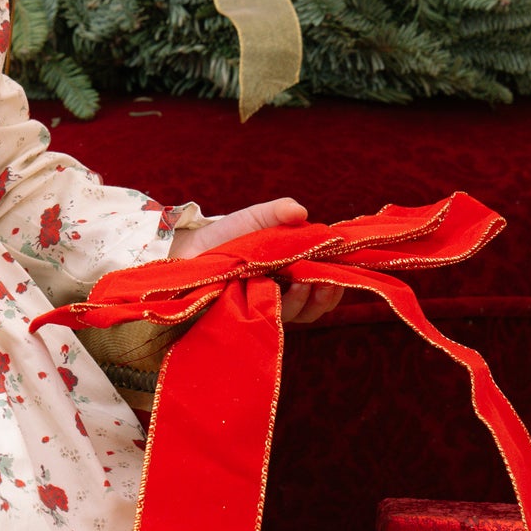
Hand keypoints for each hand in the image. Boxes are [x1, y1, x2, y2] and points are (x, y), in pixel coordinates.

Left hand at [168, 196, 341, 325]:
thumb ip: (278, 212)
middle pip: (313, 308)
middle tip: (326, 282)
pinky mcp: (242, 315)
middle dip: (325, 297)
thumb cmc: (227, 235)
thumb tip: (302, 211)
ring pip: (293, 315)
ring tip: (301, 283)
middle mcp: (280, 295)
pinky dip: (272, 306)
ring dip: (302, 300)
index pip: (323, 287)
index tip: (342, 271)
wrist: (188, 249)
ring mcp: (261, 307)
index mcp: (291, 274)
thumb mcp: (256, 218)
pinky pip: (264, 318)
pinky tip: (273, 290)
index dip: (336, 284)